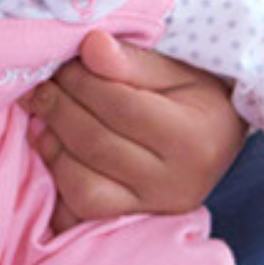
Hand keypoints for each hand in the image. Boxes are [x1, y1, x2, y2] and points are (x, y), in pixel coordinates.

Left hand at [25, 30, 248, 231]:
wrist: (219, 140)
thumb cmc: (199, 98)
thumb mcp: (178, 71)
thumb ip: (133, 61)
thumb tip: (90, 44)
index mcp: (192, 139)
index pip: (122, 107)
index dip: (84, 82)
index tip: (65, 62)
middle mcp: (175, 182)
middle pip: (97, 144)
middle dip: (60, 109)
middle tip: (44, 85)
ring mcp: (153, 207)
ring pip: (84, 186)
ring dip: (53, 147)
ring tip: (44, 116)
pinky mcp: (134, 220)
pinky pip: (82, 211)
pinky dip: (60, 181)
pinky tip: (53, 149)